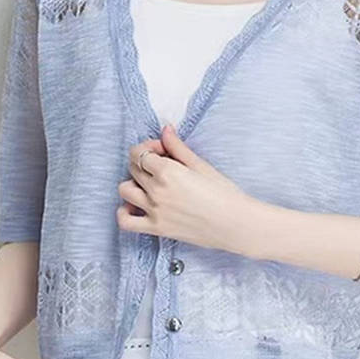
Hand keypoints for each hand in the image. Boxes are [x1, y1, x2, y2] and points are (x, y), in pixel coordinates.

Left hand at [117, 124, 254, 254]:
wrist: (235, 224)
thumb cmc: (224, 194)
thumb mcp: (201, 165)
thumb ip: (178, 148)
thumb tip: (165, 130)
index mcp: (167, 172)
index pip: (140, 152)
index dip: (150, 147)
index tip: (163, 150)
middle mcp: (156, 191)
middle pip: (133, 168)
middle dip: (145, 162)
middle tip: (163, 165)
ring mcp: (153, 211)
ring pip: (124, 190)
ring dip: (134, 183)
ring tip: (150, 184)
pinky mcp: (156, 229)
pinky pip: (125, 221)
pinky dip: (124, 212)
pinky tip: (137, 206)